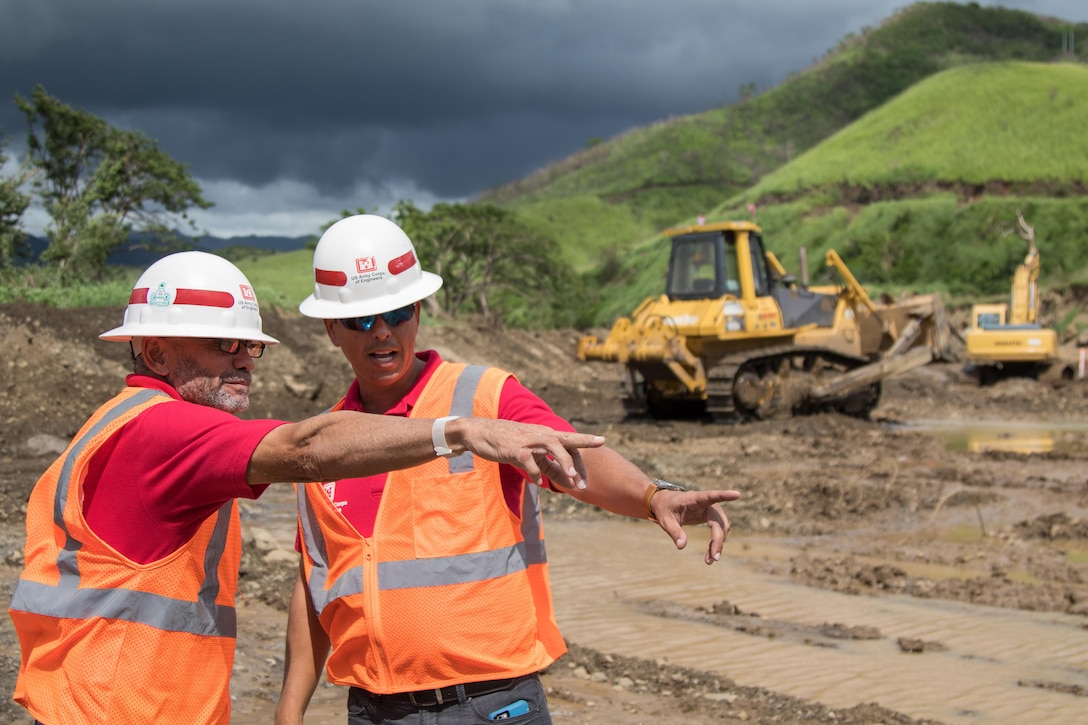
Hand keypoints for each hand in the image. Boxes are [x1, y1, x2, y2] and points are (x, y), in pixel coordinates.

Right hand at [450, 418, 602, 488]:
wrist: (479, 432)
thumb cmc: (507, 443)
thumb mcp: (531, 455)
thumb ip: (549, 466)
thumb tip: (567, 481)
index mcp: (545, 435)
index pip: (570, 443)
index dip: (583, 454)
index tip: (595, 461)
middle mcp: (540, 435)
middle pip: (566, 438)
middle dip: (584, 443)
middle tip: (600, 448)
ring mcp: (527, 440)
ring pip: (551, 447)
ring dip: (563, 462)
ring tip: (571, 478)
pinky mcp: (514, 449)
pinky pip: (528, 461)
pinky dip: (535, 473)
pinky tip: (537, 482)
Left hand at [650, 489, 740, 564]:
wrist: (665, 504)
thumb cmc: (665, 509)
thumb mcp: (665, 520)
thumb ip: (674, 532)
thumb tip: (682, 546)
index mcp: (694, 499)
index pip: (711, 496)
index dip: (724, 495)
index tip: (737, 494)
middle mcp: (706, 503)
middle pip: (718, 521)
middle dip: (718, 539)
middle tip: (714, 558)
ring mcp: (711, 510)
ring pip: (722, 527)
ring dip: (718, 544)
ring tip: (710, 560)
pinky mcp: (712, 517)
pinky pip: (719, 530)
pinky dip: (716, 543)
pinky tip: (710, 555)